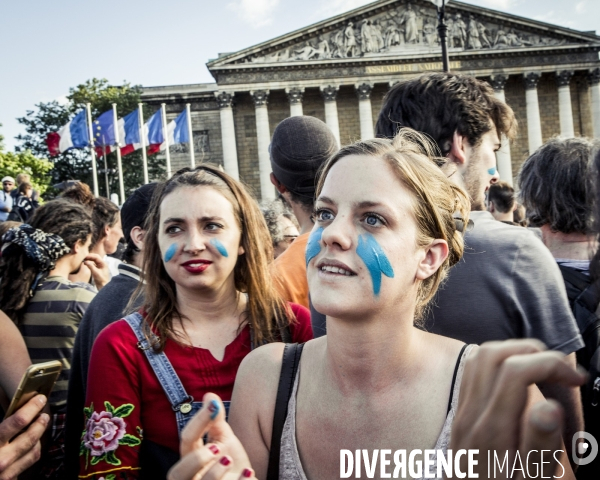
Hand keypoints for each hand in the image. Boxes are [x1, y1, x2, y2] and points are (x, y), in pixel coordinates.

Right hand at [0, 395, 48, 478]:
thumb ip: (1, 425)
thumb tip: (13, 407)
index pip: (18, 421)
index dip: (32, 407)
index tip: (40, 399)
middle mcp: (1, 459)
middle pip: (31, 436)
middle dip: (40, 422)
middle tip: (44, 414)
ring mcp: (7, 472)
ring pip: (34, 450)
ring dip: (39, 436)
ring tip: (40, 426)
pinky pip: (29, 462)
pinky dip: (33, 450)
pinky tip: (32, 443)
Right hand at [83, 253, 109, 289]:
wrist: (103, 286)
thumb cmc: (101, 280)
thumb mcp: (95, 273)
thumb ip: (91, 266)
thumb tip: (85, 261)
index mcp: (103, 263)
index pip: (96, 257)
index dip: (90, 256)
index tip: (84, 256)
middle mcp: (102, 264)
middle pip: (95, 257)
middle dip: (90, 256)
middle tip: (83, 257)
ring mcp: (100, 266)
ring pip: (94, 260)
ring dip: (89, 259)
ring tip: (84, 259)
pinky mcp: (97, 269)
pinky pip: (93, 264)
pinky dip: (89, 263)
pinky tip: (86, 263)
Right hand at [168, 393, 255, 479]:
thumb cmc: (230, 462)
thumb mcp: (223, 439)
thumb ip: (215, 421)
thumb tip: (209, 395)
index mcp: (190, 458)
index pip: (186, 440)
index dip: (198, 422)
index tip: (213, 406)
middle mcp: (190, 478)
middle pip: (176, 474)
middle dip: (195, 460)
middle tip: (216, 448)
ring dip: (215, 473)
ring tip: (230, 460)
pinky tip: (248, 474)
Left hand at [450, 340, 585, 478]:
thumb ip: (540, 447)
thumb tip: (548, 407)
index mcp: (492, 431)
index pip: (515, 370)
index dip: (550, 364)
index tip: (576, 379)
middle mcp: (471, 416)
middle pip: (494, 354)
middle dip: (533, 351)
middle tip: (562, 371)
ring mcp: (462, 413)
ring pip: (479, 357)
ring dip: (514, 352)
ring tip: (544, 369)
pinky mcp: (461, 415)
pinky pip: (472, 372)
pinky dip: (497, 362)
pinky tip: (519, 378)